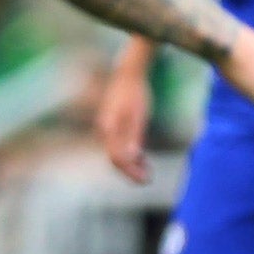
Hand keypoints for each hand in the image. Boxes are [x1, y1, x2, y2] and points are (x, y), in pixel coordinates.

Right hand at [95, 55, 154, 183]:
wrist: (128, 73)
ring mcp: (106, 128)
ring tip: (148, 169)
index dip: (131, 172)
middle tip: (148, 179)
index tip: (147, 180)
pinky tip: (143, 157)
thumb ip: (135, 136)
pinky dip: (130, 154)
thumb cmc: (136, 93)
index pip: (117, 159)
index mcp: (109, 129)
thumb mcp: (140, 114)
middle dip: (131, 171)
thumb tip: (132, 158)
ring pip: (116, 154)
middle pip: (115, 159)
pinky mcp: (111, 126)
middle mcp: (104, 131)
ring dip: (132, 164)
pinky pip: (118, 146)